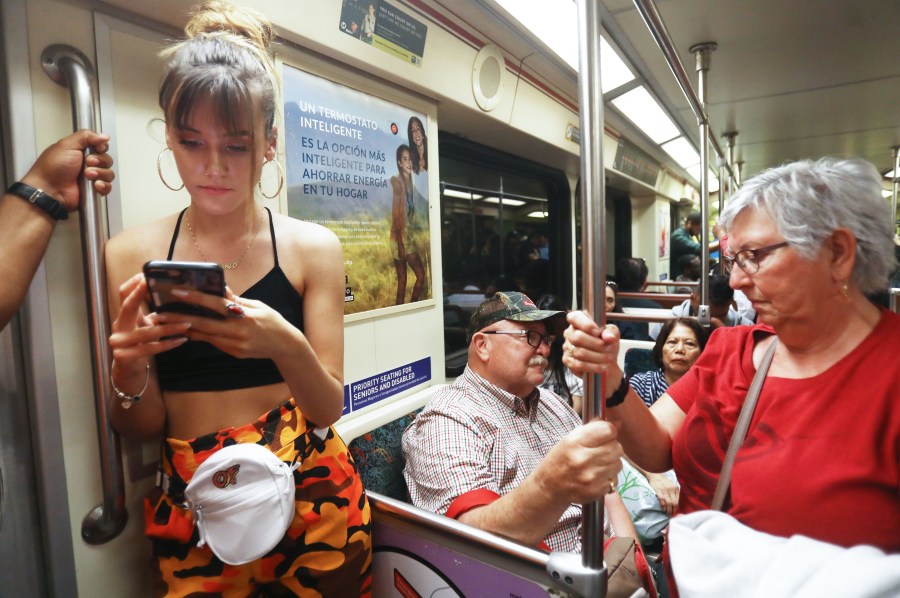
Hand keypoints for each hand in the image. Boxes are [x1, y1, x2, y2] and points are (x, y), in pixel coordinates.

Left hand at [21, 130, 113, 211]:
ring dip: (100, 173)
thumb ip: (86, 136)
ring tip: (88, 176)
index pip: (101, 146)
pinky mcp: (94, 190)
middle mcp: (87, 164)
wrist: (50, 189)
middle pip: (107, 160)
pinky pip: (107, 187)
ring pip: (109, 173)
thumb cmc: (53, 168)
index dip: (102, 147)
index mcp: (80, 151)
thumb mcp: (67, 145)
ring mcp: (91, 178)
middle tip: (88, 163)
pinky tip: (95, 185)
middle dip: (100, 161)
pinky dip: (104, 186)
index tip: (97, 149)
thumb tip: (104, 136)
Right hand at [109, 273, 190, 376]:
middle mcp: (118, 326)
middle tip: (159, 287)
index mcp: (124, 315)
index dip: (134, 284)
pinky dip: (168, 344)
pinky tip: (182, 340)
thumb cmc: (141, 343)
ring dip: (169, 328)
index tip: (146, 275)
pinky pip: (150, 348)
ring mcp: (118, 342)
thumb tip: (176, 296)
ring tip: (187, 324)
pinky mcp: (124, 356)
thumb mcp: (146, 325)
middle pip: (128, 306)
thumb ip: (155, 313)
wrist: (128, 369)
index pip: (123, 294)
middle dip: (141, 294)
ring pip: (147, 332)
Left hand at [156, 286, 294, 359]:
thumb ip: (236, 299)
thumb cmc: (272, 321)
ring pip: (205, 336)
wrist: (285, 345)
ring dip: (184, 329)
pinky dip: (199, 336)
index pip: (216, 306)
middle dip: (180, 319)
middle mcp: (239, 332)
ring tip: (165, 324)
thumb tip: (219, 288)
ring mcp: (236, 345)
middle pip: (204, 324)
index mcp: (246, 316)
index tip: (177, 293)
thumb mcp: (257, 305)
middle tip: (159, 314)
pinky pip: (213, 343)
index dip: (196, 299)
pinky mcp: (234, 353)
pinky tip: (185, 331)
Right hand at [538, 419, 622, 504]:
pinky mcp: (597, 490)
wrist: (549, 487)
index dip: (609, 430)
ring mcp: (591, 476)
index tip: (606, 434)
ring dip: (612, 462)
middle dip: (612, 446)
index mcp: (575, 442)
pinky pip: (614, 479)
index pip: (608, 430)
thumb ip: (593, 429)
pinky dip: (609, 476)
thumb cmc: (559, 460)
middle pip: (616, 447)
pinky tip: (597, 475)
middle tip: (601, 450)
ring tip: (598, 463)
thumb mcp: (570, 439)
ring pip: (618, 463)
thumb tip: (617, 424)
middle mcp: (583, 459)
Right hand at [562, 311, 622, 393]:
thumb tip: (608, 337)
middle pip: (577, 337)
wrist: (606, 361)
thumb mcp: (613, 334)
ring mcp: (567, 347)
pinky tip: (602, 367)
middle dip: (596, 344)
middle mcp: (570, 332)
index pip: (574, 317)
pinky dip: (593, 367)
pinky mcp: (568, 360)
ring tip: (609, 358)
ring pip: (579, 352)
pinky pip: (578, 365)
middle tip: (608, 348)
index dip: (585, 324)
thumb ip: (611, 332)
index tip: (597, 332)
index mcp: (579, 321)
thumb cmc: (606, 344)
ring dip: (597, 357)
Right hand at [646, 472, 679, 514]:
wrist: (655, 474)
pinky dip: (663, 506)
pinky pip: (662, 501)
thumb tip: (675, 503)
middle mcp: (671, 489)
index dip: (676, 507)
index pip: (677, 500)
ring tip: (668, 513)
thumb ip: (674, 493)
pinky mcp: (659, 491)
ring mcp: (665, 490)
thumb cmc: (664, 481)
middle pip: (674, 503)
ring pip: (669, 503)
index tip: (675, 511)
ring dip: (668, 510)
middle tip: (671, 514)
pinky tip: (663, 509)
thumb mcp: (672, 485)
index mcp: (676, 488)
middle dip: (673, 510)